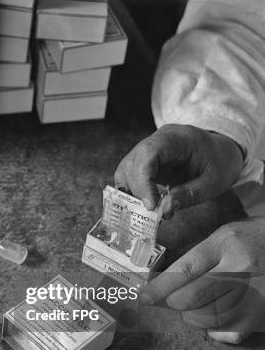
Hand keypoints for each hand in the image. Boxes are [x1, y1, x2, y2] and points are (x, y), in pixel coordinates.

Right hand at [114, 124, 243, 217]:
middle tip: (148, 212)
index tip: (150, 205)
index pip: (148, 153)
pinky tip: (144, 204)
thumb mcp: (214, 182)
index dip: (143, 180)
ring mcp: (149, 150)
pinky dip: (133, 192)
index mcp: (176, 138)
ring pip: (126, 169)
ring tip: (146, 210)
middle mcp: (157, 140)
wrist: (223, 150)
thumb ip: (189, 195)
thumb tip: (163, 210)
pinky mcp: (145, 162)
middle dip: (136, 190)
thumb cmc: (221, 162)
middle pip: (132, 162)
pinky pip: (130, 175)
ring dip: (130, 192)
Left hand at [139, 217, 264, 343]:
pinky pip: (229, 333)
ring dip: (193, 316)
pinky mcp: (262, 315)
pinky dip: (216, 329)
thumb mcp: (226, 236)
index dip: (159, 288)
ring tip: (198, 305)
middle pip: (190, 298)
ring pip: (206, 318)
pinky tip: (217, 317)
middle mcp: (241, 270)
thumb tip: (164, 282)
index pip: (183, 270)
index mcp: (226, 245)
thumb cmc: (255, 239)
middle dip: (175, 302)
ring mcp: (254, 295)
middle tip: (176, 298)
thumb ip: (198, 256)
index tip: (143, 296)